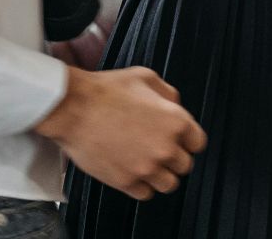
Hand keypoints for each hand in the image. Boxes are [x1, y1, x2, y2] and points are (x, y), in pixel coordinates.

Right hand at [35, 65, 205, 199]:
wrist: (73, 108)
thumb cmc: (106, 90)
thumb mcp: (146, 77)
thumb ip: (168, 94)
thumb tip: (175, 105)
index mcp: (176, 122)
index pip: (198, 143)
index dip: (187, 140)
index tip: (178, 140)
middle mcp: (166, 148)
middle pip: (185, 166)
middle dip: (174, 158)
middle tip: (159, 150)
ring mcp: (146, 167)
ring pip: (169, 184)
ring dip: (161, 175)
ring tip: (148, 164)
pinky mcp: (125, 181)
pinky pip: (145, 194)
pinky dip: (141, 186)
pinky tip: (133, 172)